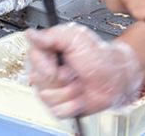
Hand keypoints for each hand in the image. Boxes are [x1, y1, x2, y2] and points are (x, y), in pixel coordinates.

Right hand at [25, 24, 142, 118]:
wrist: (114, 79)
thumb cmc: (98, 56)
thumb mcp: (76, 38)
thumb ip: (52, 35)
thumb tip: (30, 34)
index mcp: (48, 51)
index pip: (31, 56)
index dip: (43, 64)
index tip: (55, 66)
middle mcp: (46, 70)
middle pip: (37, 79)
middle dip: (60, 78)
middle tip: (73, 72)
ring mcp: (52, 89)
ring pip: (46, 97)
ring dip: (69, 91)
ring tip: (79, 83)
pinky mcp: (59, 106)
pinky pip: (56, 111)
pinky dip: (72, 105)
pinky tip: (80, 97)